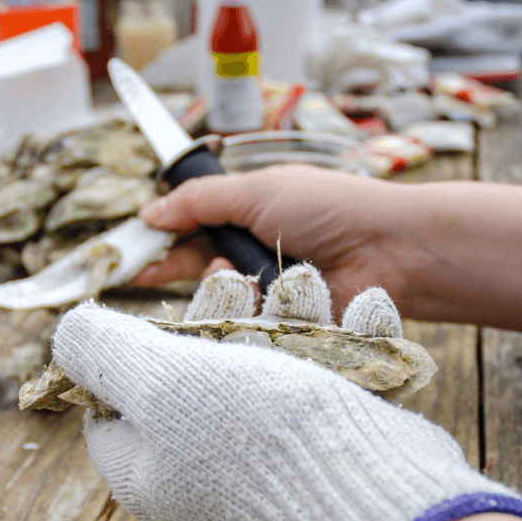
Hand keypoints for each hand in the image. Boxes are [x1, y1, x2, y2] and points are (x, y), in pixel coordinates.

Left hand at [53, 265, 521, 520]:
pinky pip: (332, 391)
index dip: (127, 351)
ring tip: (309, 281)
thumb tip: (65, 333)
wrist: (376, 505)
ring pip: (271, 377)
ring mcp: (270, 474)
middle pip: (197, 383)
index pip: (113, 410)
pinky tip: (360, 308)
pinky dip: (346, 344)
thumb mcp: (159, 383)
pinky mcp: (330, 461)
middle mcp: (204, 481)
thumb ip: (105, 351)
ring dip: (291, 320)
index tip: (160, 308)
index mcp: (149, 472)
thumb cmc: (254, 444)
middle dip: (223, 319)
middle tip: (240, 279)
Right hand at [134, 165, 420, 315]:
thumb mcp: (256, 191)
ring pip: (218, 304)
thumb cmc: (330, 209)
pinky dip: (252, 313)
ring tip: (237, 275)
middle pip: (198, 274)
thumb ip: (199, 201)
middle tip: (146, 272)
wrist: (390, 250)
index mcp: (250, 220)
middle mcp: (258, 259)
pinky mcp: (286, 329)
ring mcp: (271, 296)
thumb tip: (150, 212)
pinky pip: (248, 329)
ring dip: (221, 288)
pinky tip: (266, 298)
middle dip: (179, 268)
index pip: (192, 234)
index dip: (161, 243)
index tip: (131, 253)